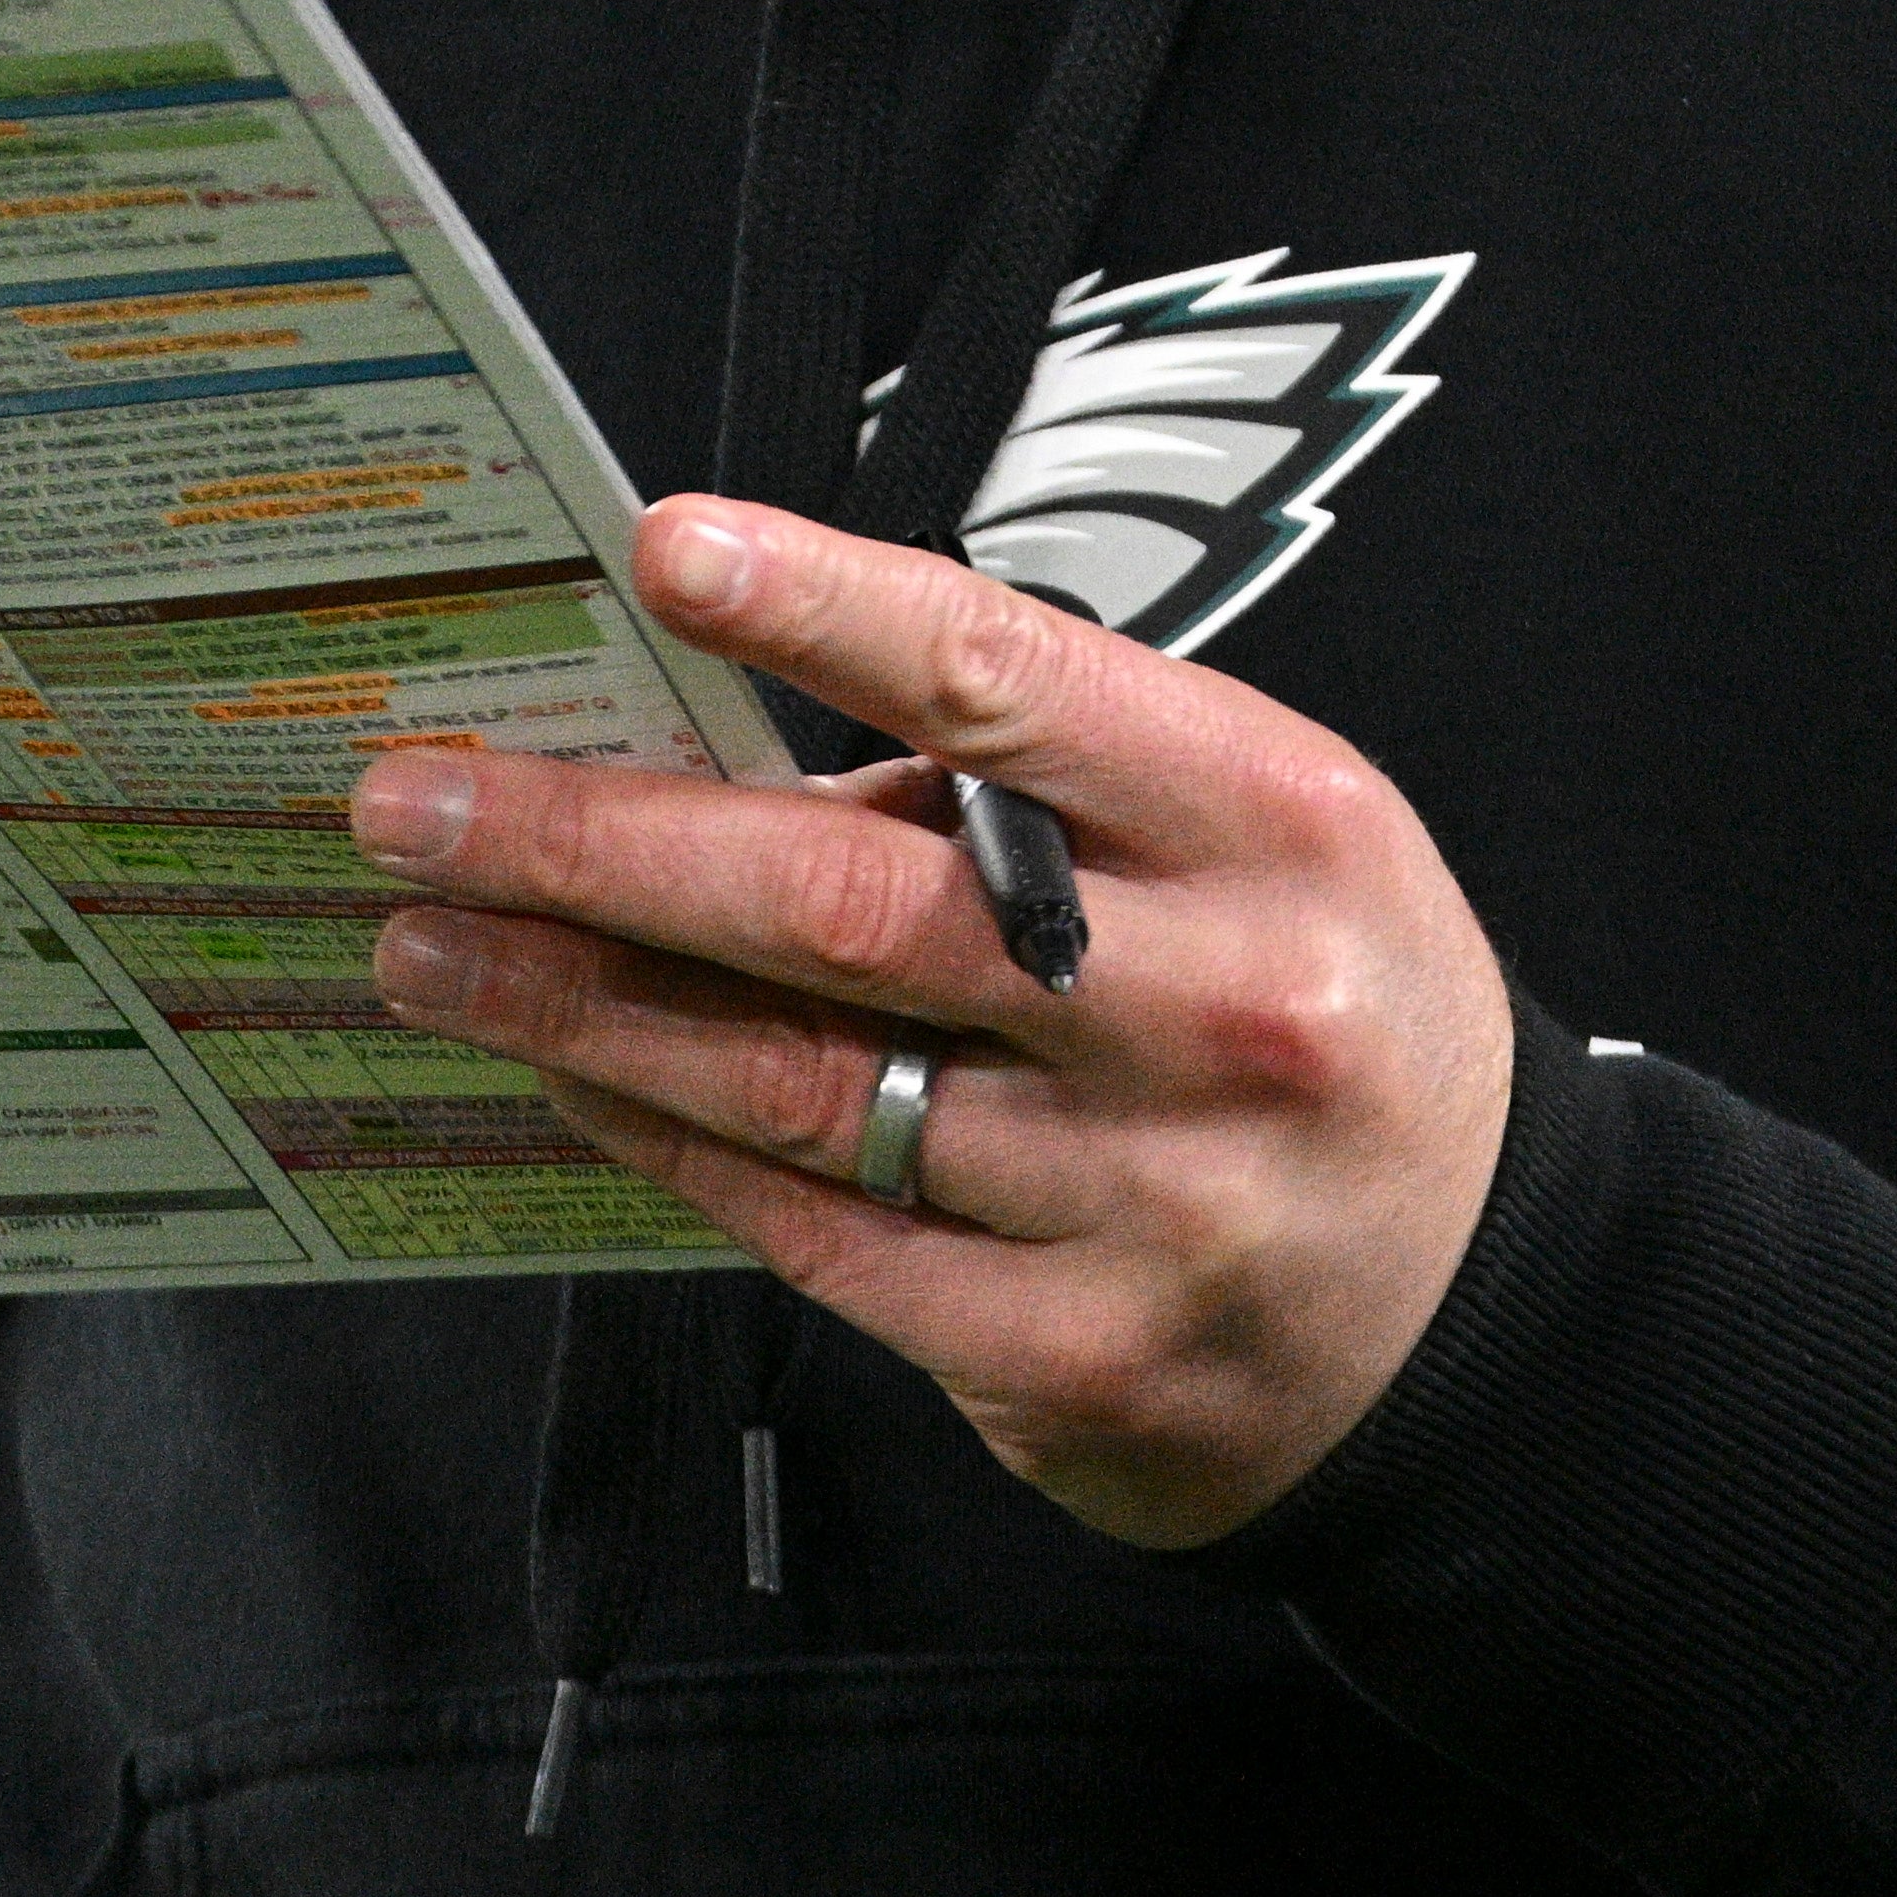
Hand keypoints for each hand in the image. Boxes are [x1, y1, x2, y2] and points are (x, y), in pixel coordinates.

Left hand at [355, 493, 1515, 1548]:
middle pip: (847, 905)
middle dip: (594, 844)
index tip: (663, 544)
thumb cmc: (1321, 1005)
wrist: (1480, 1314)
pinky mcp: (1070, 1353)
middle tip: (416, 799)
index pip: (1017, 684)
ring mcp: (1145, 1199)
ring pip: (798, 1083)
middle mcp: (1216, 1007)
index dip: (828, 607)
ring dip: (578, 1005)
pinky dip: (672, 1145)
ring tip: (428, 940)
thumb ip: (1034, 781)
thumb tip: (727, 747)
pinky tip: (575, 1077)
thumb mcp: (1256, 832)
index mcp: (1274, 822)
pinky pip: (819, 1234)